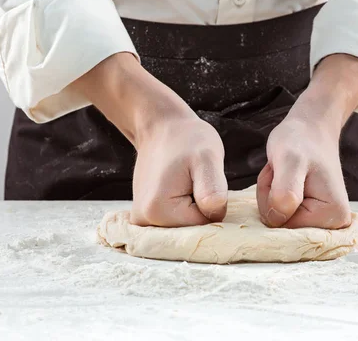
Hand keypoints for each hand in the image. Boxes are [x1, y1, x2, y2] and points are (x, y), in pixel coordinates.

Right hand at [74, 52, 227, 226]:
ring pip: (187, 227)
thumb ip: (212, 187)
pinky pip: (177, 223)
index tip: (203, 179)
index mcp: (158, 211)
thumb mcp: (207, 158)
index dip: (212, 203)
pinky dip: (186, 209)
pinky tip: (181, 187)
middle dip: (203, 208)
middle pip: (193, 230)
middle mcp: (145, 222)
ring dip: (194, 207)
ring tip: (187, 181)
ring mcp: (143, 221)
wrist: (163, 128)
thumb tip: (214, 214)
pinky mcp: (146, 217)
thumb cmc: (187, 139)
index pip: (204, 225)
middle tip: (196, 179)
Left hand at [257, 117, 350, 228]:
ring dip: (269, 193)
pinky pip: (275, 214)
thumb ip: (285, 191)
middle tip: (281, 173)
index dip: (274, 200)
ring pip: (274, 219)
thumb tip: (278, 219)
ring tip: (282, 173)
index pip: (284, 226)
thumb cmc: (301, 141)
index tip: (283, 175)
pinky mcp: (307, 216)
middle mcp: (331, 226)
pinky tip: (282, 179)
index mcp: (333, 216)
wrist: (308, 130)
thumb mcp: (290, 161)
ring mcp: (318, 222)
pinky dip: (270, 194)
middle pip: (279, 226)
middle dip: (270, 197)